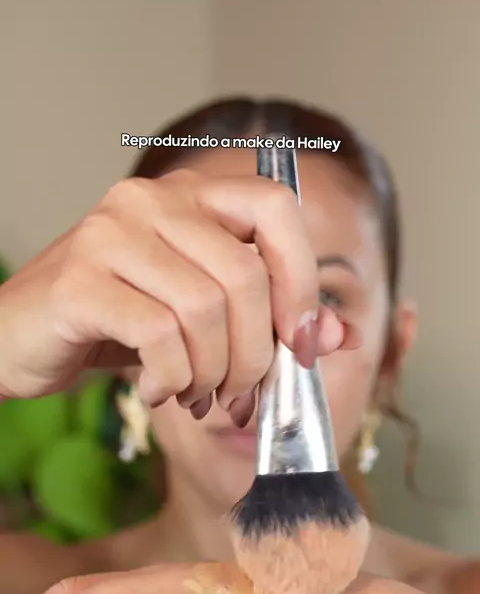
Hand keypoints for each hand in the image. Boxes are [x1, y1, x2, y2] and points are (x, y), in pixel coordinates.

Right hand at [0, 170, 357, 420]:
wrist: (19, 339)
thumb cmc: (114, 327)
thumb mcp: (199, 321)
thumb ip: (269, 322)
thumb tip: (338, 335)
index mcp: (187, 197)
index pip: (275, 207)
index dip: (303, 278)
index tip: (300, 343)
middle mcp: (150, 201)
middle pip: (245, 276)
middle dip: (255, 355)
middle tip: (239, 396)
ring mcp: (110, 235)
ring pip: (205, 310)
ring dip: (213, 374)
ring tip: (196, 395)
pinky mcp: (80, 281)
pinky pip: (159, 337)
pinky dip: (172, 379)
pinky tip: (158, 391)